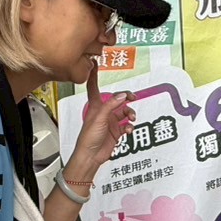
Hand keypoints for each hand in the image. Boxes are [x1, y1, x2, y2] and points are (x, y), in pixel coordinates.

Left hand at [66, 65, 133, 179]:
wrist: (90, 156)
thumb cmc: (88, 138)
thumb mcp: (99, 118)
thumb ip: (111, 105)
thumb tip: (123, 95)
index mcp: (95, 106)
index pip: (93, 87)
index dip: (94, 75)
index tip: (96, 64)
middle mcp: (103, 112)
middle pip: (116, 99)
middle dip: (126, 98)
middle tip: (132, 97)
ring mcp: (110, 122)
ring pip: (124, 112)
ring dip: (130, 113)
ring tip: (131, 117)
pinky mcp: (116, 132)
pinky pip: (127, 125)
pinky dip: (130, 126)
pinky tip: (128, 129)